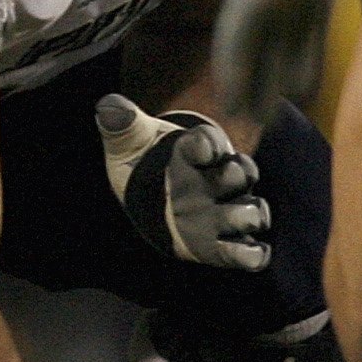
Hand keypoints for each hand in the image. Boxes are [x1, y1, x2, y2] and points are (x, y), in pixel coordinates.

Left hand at [95, 94, 270, 271]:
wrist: (154, 196)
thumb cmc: (145, 163)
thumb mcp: (129, 143)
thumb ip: (121, 124)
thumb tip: (108, 107)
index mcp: (194, 153)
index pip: (206, 142)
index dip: (207, 144)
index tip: (204, 149)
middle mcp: (216, 180)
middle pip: (239, 174)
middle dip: (235, 176)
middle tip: (226, 178)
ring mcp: (224, 212)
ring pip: (252, 211)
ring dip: (249, 214)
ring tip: (239, 216)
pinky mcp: (223, 245)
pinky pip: (248, 251)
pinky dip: (252, 254)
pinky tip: (251, 254)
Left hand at [212, 0, 361, 122]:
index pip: (305, 33)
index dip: (303, 64)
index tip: (300, 93)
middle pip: (273, 47)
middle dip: (268, 81)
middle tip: (263, 118)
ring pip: (250, 46)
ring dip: (247, 81)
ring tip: (242, 117)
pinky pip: (237, 35)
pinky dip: (234, 65)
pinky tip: (230, 93)